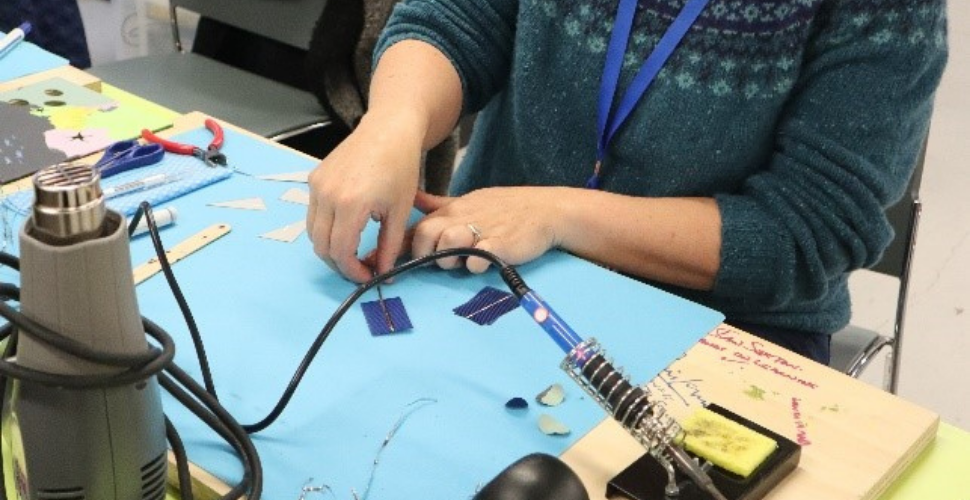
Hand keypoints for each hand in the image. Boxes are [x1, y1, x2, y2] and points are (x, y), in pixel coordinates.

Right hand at [307, 114, 422, 281]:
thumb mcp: (400, 211)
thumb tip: (383, 273)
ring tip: (352, 252)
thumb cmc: (400, 168)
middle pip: (321, 247)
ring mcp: (316, 186)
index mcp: (350, 204)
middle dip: (339, 264)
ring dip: (329, 248)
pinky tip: (345, 227)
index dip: (352, 271)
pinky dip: (325, 228)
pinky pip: (313, 214)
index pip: (340, 252)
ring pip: (313, 233)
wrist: (388, 130)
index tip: (367, 277)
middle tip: (358, 269)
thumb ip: (389, 246)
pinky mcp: (313, 179)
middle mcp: (327, 195)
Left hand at [410, 187, 569, 272]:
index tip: (394, 260)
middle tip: (442, 259)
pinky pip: (476, 260)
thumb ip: (438, 205)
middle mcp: (461, 219)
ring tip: (465, 259)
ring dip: (450, 258)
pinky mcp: (500, 245)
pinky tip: (485, 262)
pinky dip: (476, 265)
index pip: (416, 227)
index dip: (402, 246)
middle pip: (425, 235)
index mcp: (451, 211)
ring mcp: (480, 231)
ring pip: (447, 247)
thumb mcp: (467, 201)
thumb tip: (413, 198)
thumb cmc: (504, 209)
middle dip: (426, 253)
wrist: (545, 210)